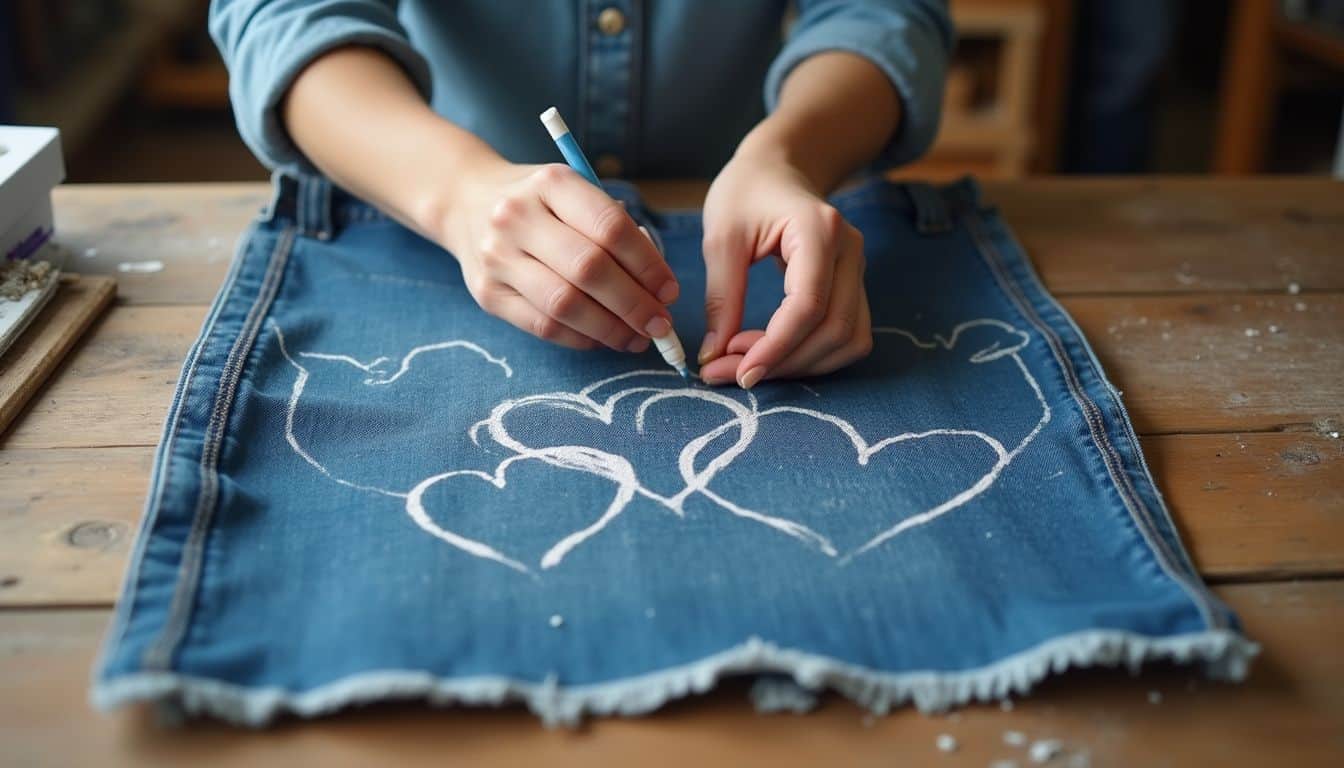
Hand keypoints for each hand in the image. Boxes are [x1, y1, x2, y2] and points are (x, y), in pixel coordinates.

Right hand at [440, 160, 678, 351]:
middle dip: (634, 304)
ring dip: (610, 329)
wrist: (466, 202)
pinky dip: (581, 338)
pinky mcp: (487, 294)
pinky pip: (543, 326)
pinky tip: (603, 338)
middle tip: (660, 324)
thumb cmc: (539, 202)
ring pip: (565, 304)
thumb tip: (657, 288)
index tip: (669, 291)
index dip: (648, 265)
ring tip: (637, 338)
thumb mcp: (573, 193)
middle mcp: (518, 217)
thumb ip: (613, 228)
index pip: (610, 228)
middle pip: (589, 270)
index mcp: (551, 183)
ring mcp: (498, 257)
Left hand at [697, 153, 871, 387]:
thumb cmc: (745, 192)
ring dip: (800, 364)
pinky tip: (773, 353)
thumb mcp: (721, 238)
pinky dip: (813, 355)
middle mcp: (850, 252)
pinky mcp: (853, 286)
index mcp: (818, 231)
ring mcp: (858, 270)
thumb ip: (721, 298)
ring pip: (847, 340)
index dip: (776, 348)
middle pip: (833, 330)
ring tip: (748, 362)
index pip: (808, 305)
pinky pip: (847, 335)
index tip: (738, 373)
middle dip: (783, 361)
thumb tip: (714, 358)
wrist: (777, 168)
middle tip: (730, 372)